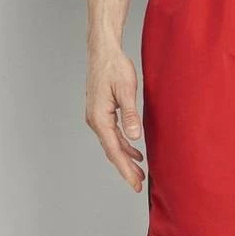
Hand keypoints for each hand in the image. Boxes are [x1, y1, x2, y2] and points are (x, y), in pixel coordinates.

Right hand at [85, 46, 144, 191]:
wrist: (103, 50)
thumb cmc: (114, 67)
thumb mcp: (126, 91)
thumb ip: (131, 115)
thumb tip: (134, 137)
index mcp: (99, 118)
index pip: (114, 151)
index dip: (126, 169)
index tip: (135, 183)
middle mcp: (95, 121)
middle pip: (112, 152)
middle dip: (126, 169)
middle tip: (138, 185)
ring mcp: (97, 117)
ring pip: (112, 145)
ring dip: (126, 159)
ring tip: (140, 173)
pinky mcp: (101, 113)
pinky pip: (113, 135)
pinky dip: (124, 146)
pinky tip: (135, 152)